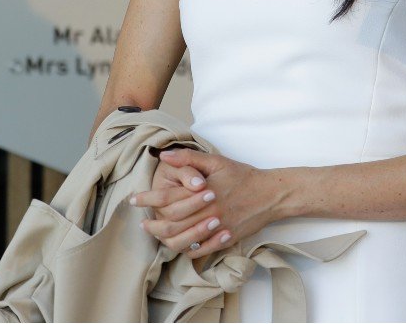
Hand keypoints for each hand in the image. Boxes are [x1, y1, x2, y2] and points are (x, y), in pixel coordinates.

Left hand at [132, 150, 288, 258]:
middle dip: (152, 224)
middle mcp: (208, 212)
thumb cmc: (243, 175)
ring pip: (183, 241)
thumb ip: (189, 158)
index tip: (135, 199)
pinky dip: (186, 249)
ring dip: (165, 239)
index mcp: (203, 192)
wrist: (271, 194)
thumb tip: (164, 155)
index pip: (168, 197)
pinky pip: (200, 251)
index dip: (148, 198)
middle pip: (172, 224)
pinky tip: (178, 244)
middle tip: (142, 222)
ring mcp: (217, 228)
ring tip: (156, 234)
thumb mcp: (217, 161)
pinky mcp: (225, 239)